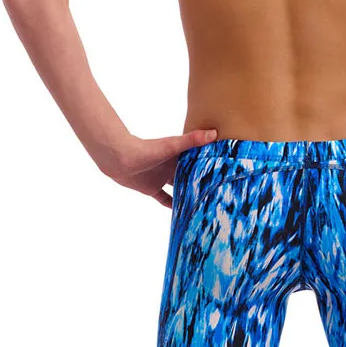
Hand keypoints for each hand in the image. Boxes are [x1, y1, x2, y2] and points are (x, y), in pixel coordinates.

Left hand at [96, 128, 218, 206]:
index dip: (211, 165)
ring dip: (188, 194)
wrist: (119, 159)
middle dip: (201, 182)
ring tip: (203, 204)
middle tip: (218, 192)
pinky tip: (182, 213)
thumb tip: (214, 133)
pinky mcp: (151, 188)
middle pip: (190, 175)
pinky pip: (165, 199)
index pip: (198, 160)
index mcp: (179, 155)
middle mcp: (171, 166)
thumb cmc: (146, 149)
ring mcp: (161, 178)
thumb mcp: (171, 146)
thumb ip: (191, 140)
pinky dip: (172, 205)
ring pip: (179, 187)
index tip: (226, 171)